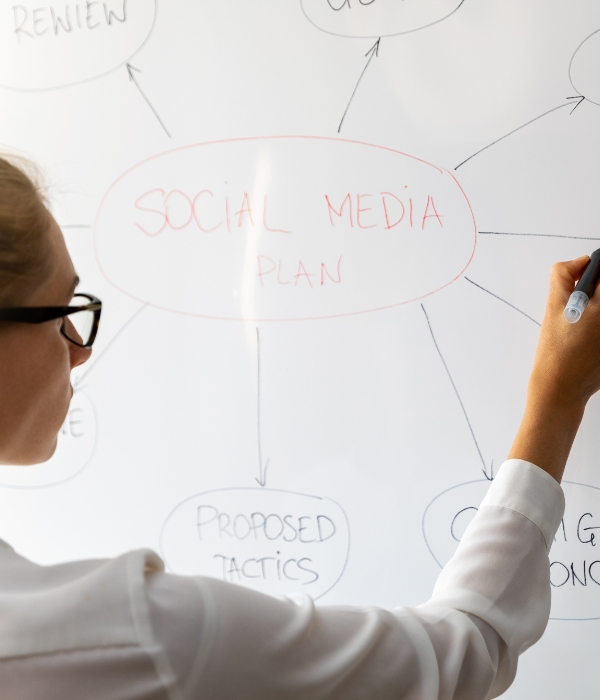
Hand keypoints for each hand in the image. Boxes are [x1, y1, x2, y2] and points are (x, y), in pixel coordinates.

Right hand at [508, 255, 599, 481]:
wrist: (561, 389)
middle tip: (578, 307)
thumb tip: (580, 263)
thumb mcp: (553, 307)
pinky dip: (596, 328)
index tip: (581, 283)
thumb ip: (564, 276)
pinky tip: (588, 340)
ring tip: (581, 327)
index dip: (593, 273)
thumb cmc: (556, 351)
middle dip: (594, 293)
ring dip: (595, 309)